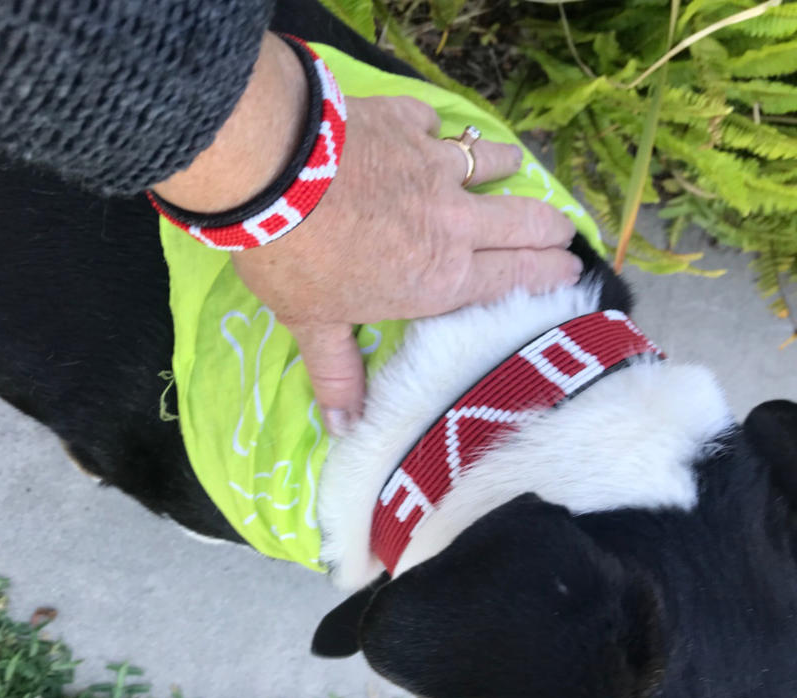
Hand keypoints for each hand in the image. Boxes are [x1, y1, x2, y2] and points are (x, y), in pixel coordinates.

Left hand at [153, 34, 578, 435]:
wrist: (273, 174)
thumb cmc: (296, 260)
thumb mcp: (313, 324)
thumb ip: (337, 372)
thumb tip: (343, 429)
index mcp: (440, 277)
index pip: (513, 277)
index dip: (548, 274)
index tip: (571, 270)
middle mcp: (453, 222)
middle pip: (523, 221)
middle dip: (550, 227)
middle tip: (563, 229)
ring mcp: (434, 165)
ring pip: (491, 162)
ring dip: (506, 166)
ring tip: (514, 165)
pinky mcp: (406, 121)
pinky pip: (434, 122)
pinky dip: (434, 127)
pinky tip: (429, 127)